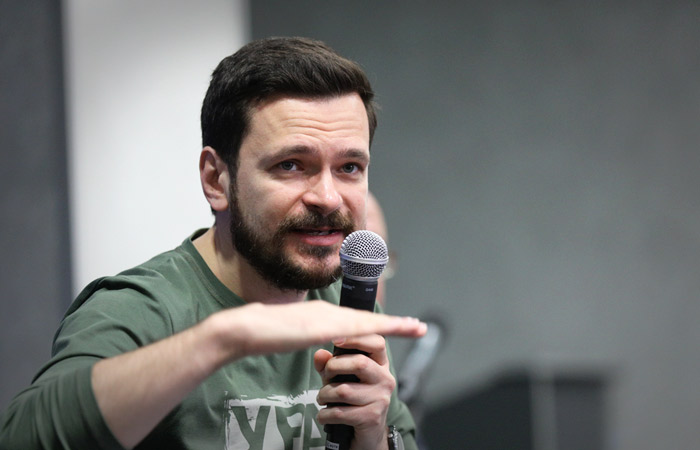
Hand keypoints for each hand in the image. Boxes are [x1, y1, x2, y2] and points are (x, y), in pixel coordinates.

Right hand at [205, 300, 425, 362]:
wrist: (243, 329)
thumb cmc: (261, 333)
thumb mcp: (289, 335)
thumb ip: (303, 335)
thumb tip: (313, 341)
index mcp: (321, 315)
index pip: (355, 321)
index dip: (377, 323)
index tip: (397, 326)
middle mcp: (327, 312)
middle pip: (367, 319)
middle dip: (394, 324)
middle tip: (418, 327)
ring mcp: (325, 318)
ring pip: (367, 322)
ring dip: (393, 326)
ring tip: (415, 328)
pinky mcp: (320, 326)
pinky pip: (355, 329)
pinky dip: (376, 329)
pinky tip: (390, 331)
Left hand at [314, 334, 395, 449]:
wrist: (368, 433)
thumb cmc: (354, 399)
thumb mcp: (341, 377)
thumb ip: (329, 364)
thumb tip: (320, 354)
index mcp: (380, 363)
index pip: (377, 342)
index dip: (356, 338)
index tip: (336, 339)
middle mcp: (385, 378)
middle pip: (360, 363)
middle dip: (334, 367)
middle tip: (326, 376)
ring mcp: (381, 398)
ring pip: (344, 390)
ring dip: (325, 394)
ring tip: (322, 398)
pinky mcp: (372, 417)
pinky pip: (340, 412)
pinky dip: (325, 414)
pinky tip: (324, 415)